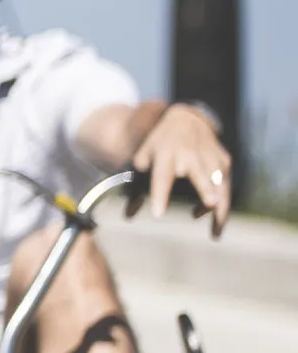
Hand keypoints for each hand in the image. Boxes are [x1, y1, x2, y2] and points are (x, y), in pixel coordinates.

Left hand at [131, 103, 230, 234]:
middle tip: (210, 205)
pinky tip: (215, 220)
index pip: (162, 177)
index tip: (158, 214)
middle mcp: (190, 154)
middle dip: (206, 190)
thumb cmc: (159, 145)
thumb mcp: (142, 160)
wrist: (186, 119)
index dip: (160, 195)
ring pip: (220, 185)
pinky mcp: (224, 160)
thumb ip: (135, 187)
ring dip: (219, 210)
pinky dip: (222, 203)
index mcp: (165, 154)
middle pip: (201, 176)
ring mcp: (210, 156)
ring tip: (215, 234)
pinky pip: (225, 185)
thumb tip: (128, 217)